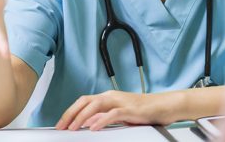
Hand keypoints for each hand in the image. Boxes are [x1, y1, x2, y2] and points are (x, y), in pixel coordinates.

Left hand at [55, 90, 179, 130]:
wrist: (163, 106)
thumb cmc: (143, 111)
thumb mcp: (119, 114)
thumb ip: (104, 117)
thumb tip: (89, 123)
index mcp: (108, 97)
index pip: (84, 101)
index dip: (70, 112)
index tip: (61, 123)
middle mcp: (112, 96)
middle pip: (85, 101)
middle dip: (71, 113)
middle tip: (61, 126)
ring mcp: (120, 101)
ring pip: (96, 105)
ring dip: (82, 117)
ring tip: (73, 128)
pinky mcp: (130, 109)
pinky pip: (112, 114)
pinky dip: (101, 120)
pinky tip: (94, 128)